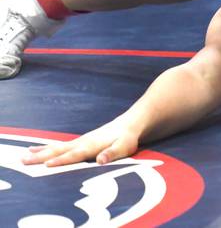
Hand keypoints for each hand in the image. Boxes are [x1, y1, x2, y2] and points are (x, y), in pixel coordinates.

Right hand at [21, 118, 140, 166]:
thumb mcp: (124, 147)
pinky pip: (59, 146)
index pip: (74, 155)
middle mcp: (82, 142)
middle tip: (23, 162)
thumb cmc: (127, 138)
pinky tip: (37, 150)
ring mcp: (79, 141)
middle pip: (59, 151)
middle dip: (42, 157)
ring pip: (56, 147)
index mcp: (92, 146)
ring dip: (40, 152)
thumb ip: (112, 153)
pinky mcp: (79, 141)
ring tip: (24, 156)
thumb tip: (100, 160)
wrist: (128, 124)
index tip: (47, 165)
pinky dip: (46, 148)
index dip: (62, 161)